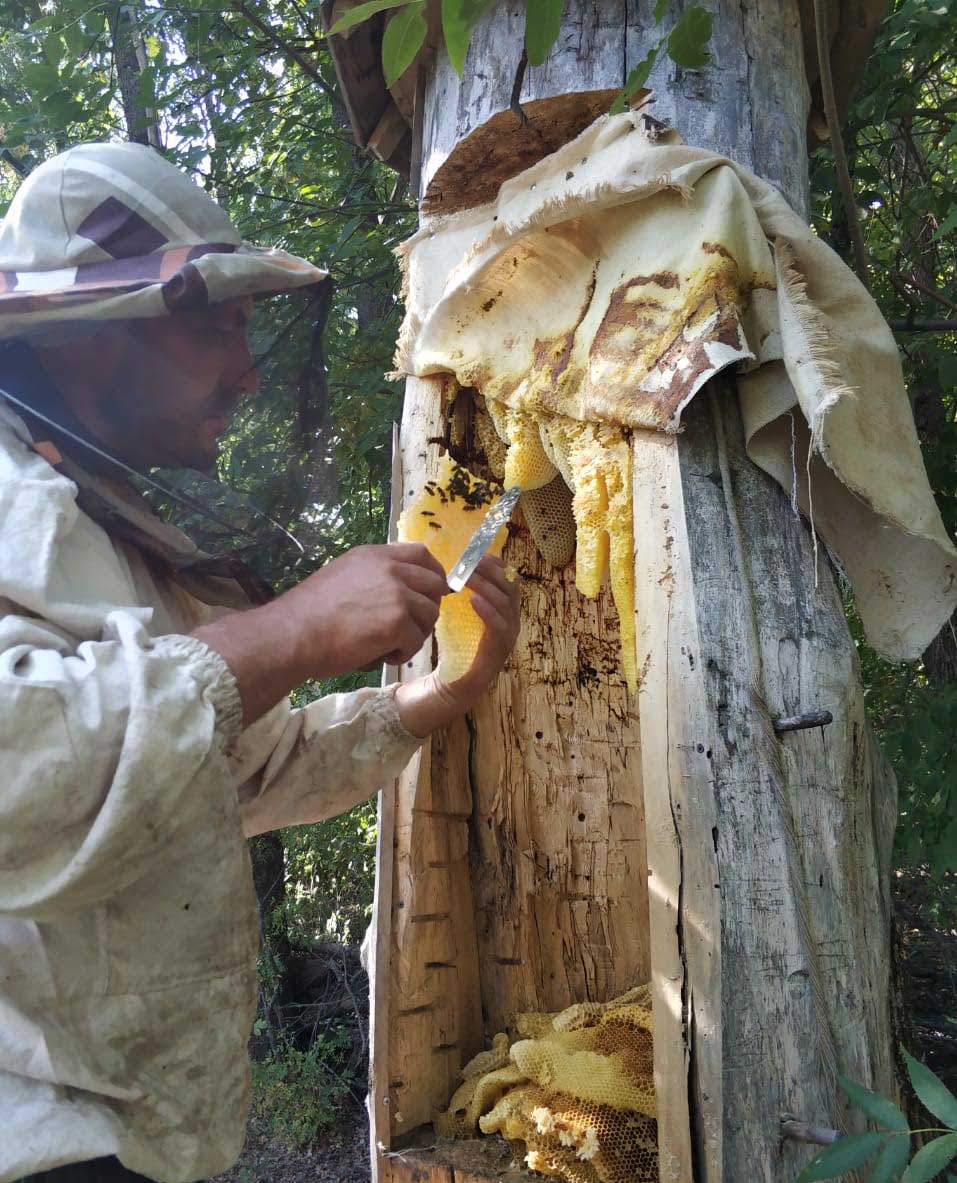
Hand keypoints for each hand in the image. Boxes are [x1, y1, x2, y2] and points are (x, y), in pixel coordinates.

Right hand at [193, 542, 447, 726]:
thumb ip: (371, 577)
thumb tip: (396, 593)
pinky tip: (383, 656)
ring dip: (416, 633)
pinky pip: (417, 641)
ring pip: (429, 614)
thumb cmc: (308, 613)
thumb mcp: (342, 577)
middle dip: (430, 607)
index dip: (433, 573)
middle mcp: (389, 569)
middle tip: (414, 626)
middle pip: (434, 583)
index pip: (420, 553)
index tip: (432, 592)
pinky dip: (404, 653)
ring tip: (391, 645)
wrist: (292, 634)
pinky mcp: (396, 622)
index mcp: (374, 555)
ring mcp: (395, 594)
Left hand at [395, 556, 520, 737]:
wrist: (431, 700)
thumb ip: (451, 600)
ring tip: (470, 578)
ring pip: (509, 611)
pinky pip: (500, 633)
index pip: (507, 586)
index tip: (479, 554)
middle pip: (513, 594)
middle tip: (474, 562)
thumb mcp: (446, 623)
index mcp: (496, 621)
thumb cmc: (438, 660)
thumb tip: (444, 567)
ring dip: (490, 589)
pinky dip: (489, 613)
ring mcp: (502, 649)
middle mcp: (505, 632)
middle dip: (495, 574)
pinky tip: (474, 600)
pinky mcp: (493, 663)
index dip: (497, 568)